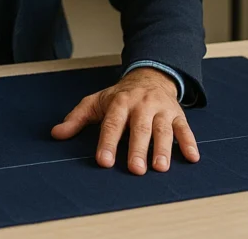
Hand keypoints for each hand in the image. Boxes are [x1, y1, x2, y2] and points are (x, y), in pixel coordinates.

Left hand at [51, 67, 199, 174]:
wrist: (148, 77)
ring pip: (162, 130)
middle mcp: (141, 105)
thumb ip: (76, 118)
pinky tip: (192, 158)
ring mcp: (161, 110)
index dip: (107, 142)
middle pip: (139, 128)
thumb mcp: (95, 102)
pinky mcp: (178, 115)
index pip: (112, 124)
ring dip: (163, 149)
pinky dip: (189, 143)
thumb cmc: (118, 96)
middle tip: (135, 169)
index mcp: (118, 102)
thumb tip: (56, 134)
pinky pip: (185, 129)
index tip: (103, 161)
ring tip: (160, 167)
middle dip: (137, 149)